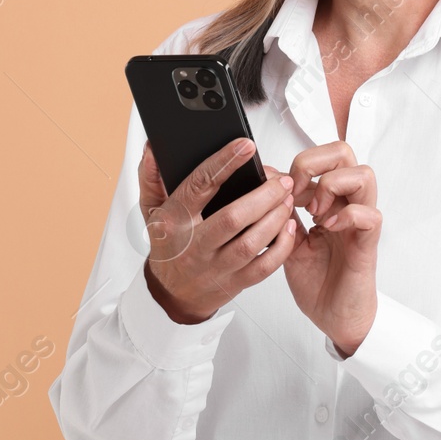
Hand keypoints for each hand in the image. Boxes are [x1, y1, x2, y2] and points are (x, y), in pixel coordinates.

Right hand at [140, 137, 297, 324]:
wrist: (172, 293)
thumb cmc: (167, 245)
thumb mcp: (151, 210)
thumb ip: (152, 177)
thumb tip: (153, 149)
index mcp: (174, 220)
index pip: (200, 186)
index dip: (225, 163)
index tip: (247, 146)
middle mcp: (194, 245)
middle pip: (233, 218)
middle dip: (263, 195)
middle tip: (283, 180)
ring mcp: (215, 267)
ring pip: (251, 243)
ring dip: (275, 218)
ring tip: (288, 199)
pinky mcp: (234, 283)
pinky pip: (263, 267)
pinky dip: (282, 247)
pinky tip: (289, 227)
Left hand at [276, 141, 380, 356]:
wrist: (334, 318)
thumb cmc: (317, 281)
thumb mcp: (289, 241)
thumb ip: (283, 212)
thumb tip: (268, 180)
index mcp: (329, 201)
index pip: (323, 156)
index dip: (298, 164)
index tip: (280, 187)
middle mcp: (347, 205)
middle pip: (344, 152)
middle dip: (314, 162)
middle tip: (298, 190)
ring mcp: (360, 222)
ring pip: (363, 174)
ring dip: (331, 186)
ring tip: (315, 212)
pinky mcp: (368, 243)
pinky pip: (370, 214)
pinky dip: (347, 215)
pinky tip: (328, 228)